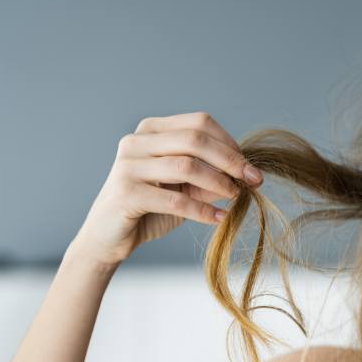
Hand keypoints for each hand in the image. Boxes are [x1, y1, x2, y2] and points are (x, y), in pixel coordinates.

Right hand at [70, 111, 262, 268]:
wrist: (109, 237)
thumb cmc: (151, 208)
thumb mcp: (187, 189)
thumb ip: (212, 177)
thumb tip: (249, 174)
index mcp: (152, 130)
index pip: (199, 123)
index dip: (230, 143)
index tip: (250, 168)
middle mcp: (137, 141)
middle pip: (194, 139)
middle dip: (230, 160)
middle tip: (253, 181)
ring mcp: (128, 165)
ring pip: (186, 166)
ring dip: (218, 183)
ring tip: (236, 197)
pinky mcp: (125, 193)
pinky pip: (174, 199)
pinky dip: (202, 210)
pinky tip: (220, 218)